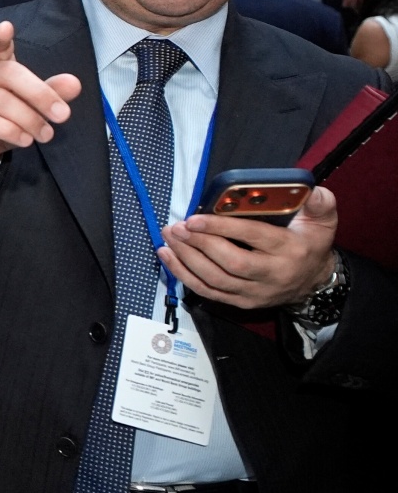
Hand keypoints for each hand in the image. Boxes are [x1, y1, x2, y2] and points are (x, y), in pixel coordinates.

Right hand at [0, 21, 82, 176]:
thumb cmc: (2, 119)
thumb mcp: (29, 106)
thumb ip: (49, 92)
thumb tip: (75, 83)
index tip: (7, 27)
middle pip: (8, 74)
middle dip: (40, 94)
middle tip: (62, 114)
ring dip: (28, 118)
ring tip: (46, 134)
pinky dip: (9, 130)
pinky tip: (25, 140)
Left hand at [160, 186, 339, 310]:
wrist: (313, 282)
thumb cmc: (310, 245)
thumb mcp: (323, 223)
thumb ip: (320, 205)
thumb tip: (313, 190)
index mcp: (289, 249)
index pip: (253, 237)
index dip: (222, 227)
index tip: (196, 218)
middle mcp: (271, 274)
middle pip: (230, 262)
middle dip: (199, 244)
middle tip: (177, 227)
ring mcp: (254, 292)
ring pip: (214, 279)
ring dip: (186, 259)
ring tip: (169, 238)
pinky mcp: (241, 302)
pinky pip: (208, 292)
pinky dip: (184, 275)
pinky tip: (168, 257)